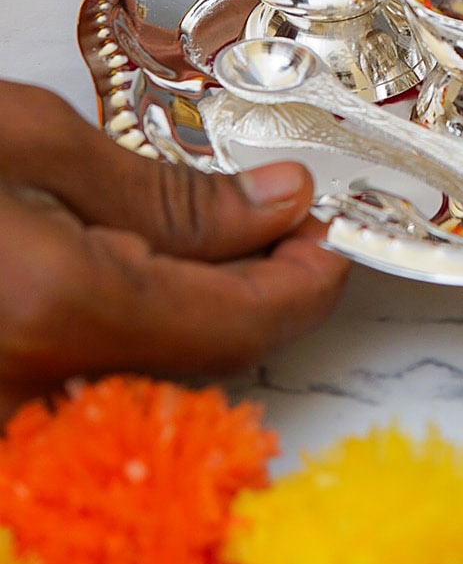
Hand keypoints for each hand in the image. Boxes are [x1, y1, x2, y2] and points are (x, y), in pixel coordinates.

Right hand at [0, 81, 347, 421]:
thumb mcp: (37, 141)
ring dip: (202, 301)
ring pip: (155, 374)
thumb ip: (166, 191)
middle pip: (206, 353)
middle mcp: (30, 392)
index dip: (309, 275)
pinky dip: (137, 327)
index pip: (243, 323)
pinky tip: (137, 267)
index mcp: (58, 310)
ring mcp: (6, 422)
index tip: (329, 225)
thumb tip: (276, 204)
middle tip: (279, 213)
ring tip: (208, 228)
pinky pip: (96, 386)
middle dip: (262, 280)